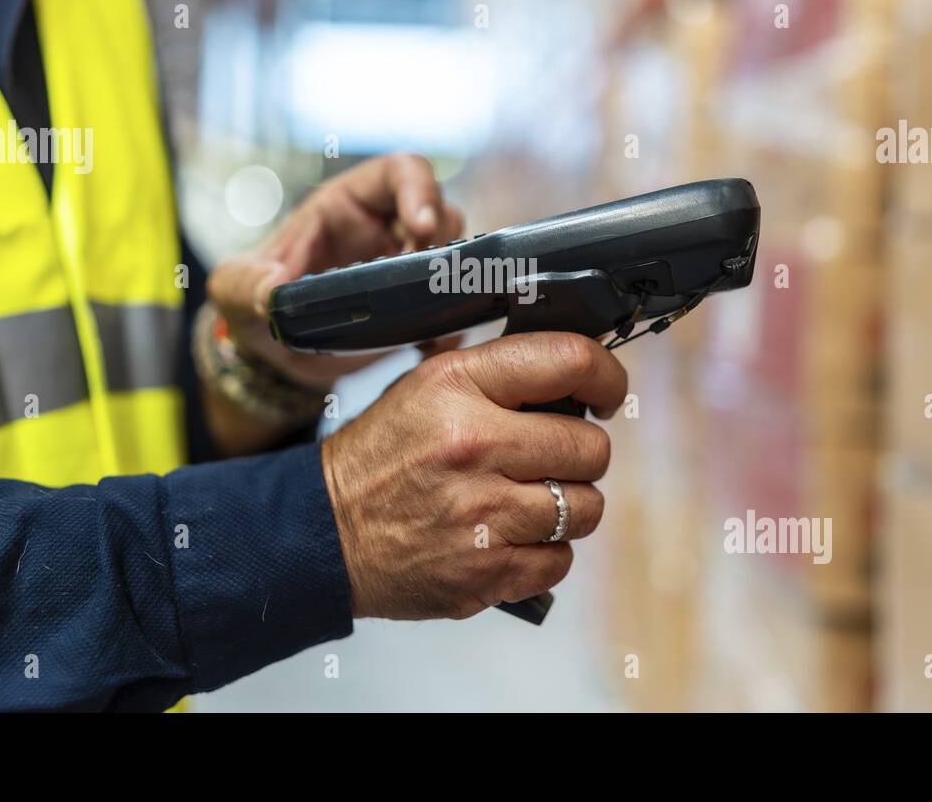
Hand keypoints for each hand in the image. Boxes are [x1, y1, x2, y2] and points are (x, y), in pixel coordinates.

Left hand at [207, 153, 463, 392]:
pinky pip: (454, 302)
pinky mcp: (417, 304)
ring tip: (426, 317)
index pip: (397, 172)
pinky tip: (431, 346)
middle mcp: (383, 228)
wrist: (273, 357)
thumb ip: (245, 284)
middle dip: (441, 243)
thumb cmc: (253, 304)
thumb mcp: (234, 289)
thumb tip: (271, 290)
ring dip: (450, 281)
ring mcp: (404, 266)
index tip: (422, 227)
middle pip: (441, 210)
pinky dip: (452, 323)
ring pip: (457, 252)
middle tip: (423, 281)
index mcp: (345, 205)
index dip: (419, 190)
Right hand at [320, 332, 627, 619]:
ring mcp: (484, 513)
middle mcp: (474, 445)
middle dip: (581, 454)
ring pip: (586, 507)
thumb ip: (498, 375)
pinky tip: (510, 537)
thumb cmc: (383, 456)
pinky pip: (560, 559)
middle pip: (590, 447)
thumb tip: (574, 372)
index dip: (606, 376)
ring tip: (529, 500)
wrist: (325, 532)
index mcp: (459, 387)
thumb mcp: (426, 386)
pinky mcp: (487, 571)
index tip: (604, 393)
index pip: (569, 360)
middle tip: (553, 458)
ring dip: (567, 506)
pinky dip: (544, 552)